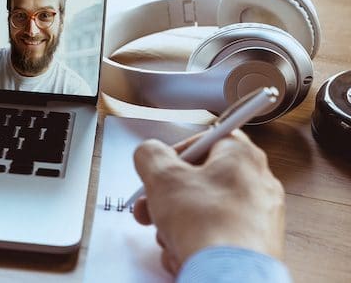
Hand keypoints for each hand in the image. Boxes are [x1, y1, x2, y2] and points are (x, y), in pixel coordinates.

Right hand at [132, 130, 284, 274]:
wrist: (231, 274)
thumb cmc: (208, 225)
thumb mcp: (162, 177)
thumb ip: (150, 155)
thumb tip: (149, 153)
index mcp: (242, 157)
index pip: (207, 139)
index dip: (178, 151)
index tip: (161, 166)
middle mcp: (259, 183)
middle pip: (202, 180)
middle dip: (168, 196)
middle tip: (150, 206)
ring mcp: (260, 217)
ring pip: (206, 211)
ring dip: (178, 222)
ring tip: (168, 235)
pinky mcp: (256, 246)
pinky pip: (217, 235)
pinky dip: (196, 242)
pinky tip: (184, 253)